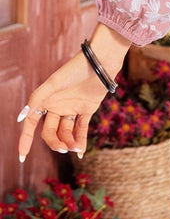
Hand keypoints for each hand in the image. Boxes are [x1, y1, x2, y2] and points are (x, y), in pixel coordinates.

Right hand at [17, 24, 129, 161]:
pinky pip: (81, 129)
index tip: (22, 156)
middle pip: (50, 132)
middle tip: (63, 149)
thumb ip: (36, 99)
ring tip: (74, 148)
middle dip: (55, 142)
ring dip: (69, 143)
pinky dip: (81, 141)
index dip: (25, 139)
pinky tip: (80, 152)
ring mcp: (72, 109)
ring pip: (65, 133)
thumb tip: (21, 118)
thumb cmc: (74, 70)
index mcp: (45, 101)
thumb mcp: (52, 83)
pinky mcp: (87, 110)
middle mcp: (57, 106)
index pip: (31, 124)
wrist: (99, 62)